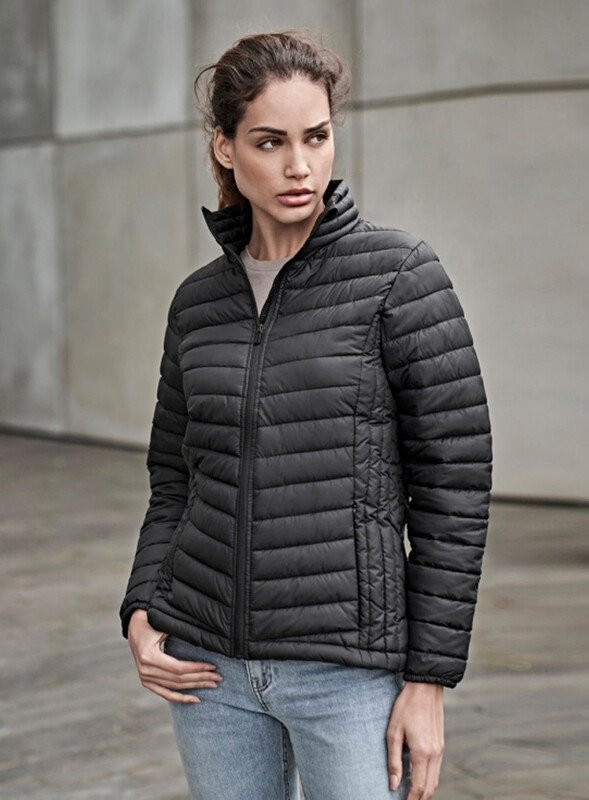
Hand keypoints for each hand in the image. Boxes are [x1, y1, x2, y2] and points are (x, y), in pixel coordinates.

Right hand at [127, 609, 222, 703]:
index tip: (212, 666)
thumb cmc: (152, 621)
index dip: (197, 669)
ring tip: (212, 684)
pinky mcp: (147, 682)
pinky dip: (181, 698)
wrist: (135, 625)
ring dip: (195, 687)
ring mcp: (145, 678)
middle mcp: (146, 670)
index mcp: (149, 657)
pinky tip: (195, 699)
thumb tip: (204, 637)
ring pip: (175, 687)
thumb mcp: (164, 625)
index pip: (178, 668)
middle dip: (200, 678)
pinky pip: (165, 693)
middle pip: (178, 679)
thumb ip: (181, 632)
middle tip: (218, 678)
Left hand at [386, 681, 444, 799]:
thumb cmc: (406, 707)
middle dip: (419, 799)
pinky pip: (437, 769)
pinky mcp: (441, 744)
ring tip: (411, 794)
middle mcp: (435, 754)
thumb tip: (394, 785)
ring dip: (425, 791)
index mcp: (422, 753)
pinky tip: (419, 778)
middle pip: (430, 788)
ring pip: (435, 780)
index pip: (419, 787)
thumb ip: (394, 761)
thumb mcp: (393, 732)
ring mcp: (440, 749)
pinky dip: (429, 779)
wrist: (425, 688)